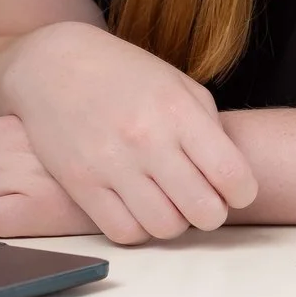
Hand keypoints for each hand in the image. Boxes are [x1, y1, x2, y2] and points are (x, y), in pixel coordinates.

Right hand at [0, 20, 257, 243]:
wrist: (53, 64)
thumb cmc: (123, 74)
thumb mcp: (177, 83)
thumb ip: (209, 127)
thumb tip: (230, 177)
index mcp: (178, 111)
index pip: (232, 176)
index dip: (241, 192)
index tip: (233, 189)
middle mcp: (147, 139)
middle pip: (204, 212)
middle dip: (211, 212)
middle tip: (201, 198)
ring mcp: (111, 164)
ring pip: (166, 228)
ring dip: (174, 222)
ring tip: (167, 201)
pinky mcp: (81, 184)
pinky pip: (124, 232)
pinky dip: (138, 228)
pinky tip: (137, 206)